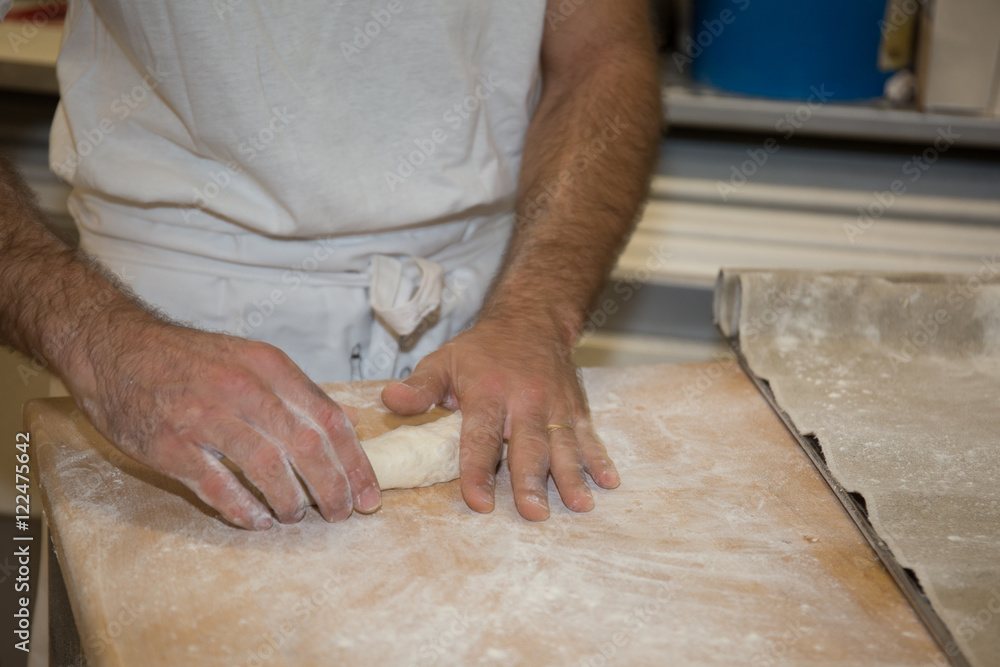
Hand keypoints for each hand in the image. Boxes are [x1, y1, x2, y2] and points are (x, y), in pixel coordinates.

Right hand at [64, 313, 380, 529]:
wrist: (115, 347)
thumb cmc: (188, 359)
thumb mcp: (252, 359)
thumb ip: (298, 393)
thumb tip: (347, 422)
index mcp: (271, 367)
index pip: (330, 420)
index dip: (356, 462)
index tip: (369, 493)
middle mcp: (244, 389)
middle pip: (307, 447)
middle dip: (333, 488)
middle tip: (340, 513)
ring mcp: (206, 417)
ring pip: (268, 468)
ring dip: (290, 501)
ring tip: (295, 515)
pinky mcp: (170, 444)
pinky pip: (217, 486)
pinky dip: (243, 508)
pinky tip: (257, 520)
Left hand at [381, 318, 618, 519]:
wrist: (532, 319)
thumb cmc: (482, 349)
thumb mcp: (443, 360)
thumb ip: (419, 387)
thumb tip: (390, 402)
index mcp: (488, 393)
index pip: (480, 437)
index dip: (477, 471)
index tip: (478, 502)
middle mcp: (524, 401)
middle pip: (528, 446)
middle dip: (532, 480)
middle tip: (534, 513)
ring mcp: (554, 406)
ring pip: (563, 445)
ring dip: (572, 477)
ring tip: (579, 506)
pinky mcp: (575, 409)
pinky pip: (589, 436)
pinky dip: (600, 459)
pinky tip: (609, 482)